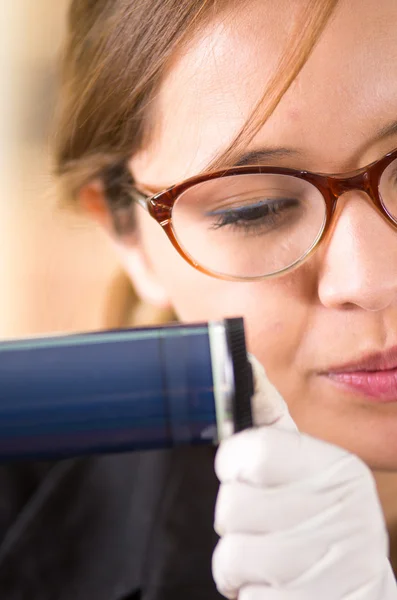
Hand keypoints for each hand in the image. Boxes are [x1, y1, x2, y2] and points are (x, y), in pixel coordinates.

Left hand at [212, 356, 396, 598]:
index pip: (253, 450)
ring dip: (239, 565)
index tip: (243, 474)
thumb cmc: (320, 525)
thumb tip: (248, 364)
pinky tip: (279, 590)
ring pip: (230, 556)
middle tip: (264, 528)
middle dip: (237, 522)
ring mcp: (327, 566)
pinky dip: (250, 597)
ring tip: (269, 562)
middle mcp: (340, 513)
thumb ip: (273, 422)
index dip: (234, 465)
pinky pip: (244, 598)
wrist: (356, 595)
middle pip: (232, 505)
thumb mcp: (308, 469)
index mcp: (337, 470)